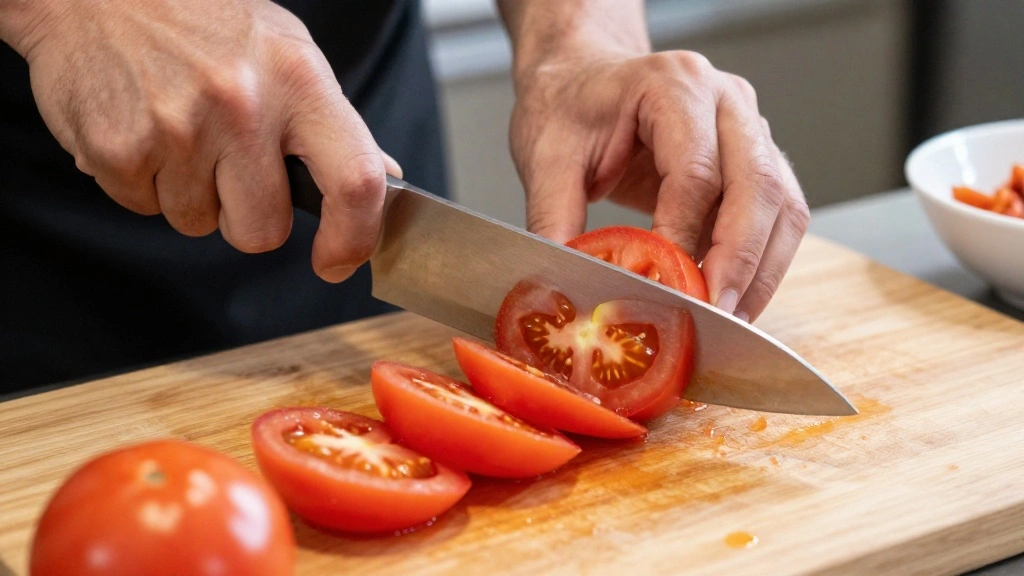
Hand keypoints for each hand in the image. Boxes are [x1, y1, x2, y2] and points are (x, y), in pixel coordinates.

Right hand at [1, 0, 396, 281]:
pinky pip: (144, 208)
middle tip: (230, 166)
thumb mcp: (286, 54)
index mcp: (298, 79)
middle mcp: (242, 104)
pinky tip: (143, 128)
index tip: (337, 260)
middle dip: (247, 217)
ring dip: (191, 194)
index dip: (354, 238)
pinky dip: (143, 182)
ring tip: (179, 130)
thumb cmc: (203, 23)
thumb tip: (383, 180)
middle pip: (263, 231)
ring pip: (199, 224)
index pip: (355, 181)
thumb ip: (334, 125)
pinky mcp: (118, 149)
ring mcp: (177, 129)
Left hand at [508, 48, 808, 321]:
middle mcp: (726, 100)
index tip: (666, 288)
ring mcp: (750, 126)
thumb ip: (553, 218)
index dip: (684, 238)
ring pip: (784, 205)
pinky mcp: (757, 158)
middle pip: (759, 186)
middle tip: (714, 314)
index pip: (696, 172)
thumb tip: (566, 281)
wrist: (582, 79)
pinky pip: (780, 215)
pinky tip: (734, 296)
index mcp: (673, 85)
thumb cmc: (569, 106)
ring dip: (761, 270)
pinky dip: (763, 262)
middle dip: (739, 262)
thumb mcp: (544, 158)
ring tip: (729, 318)